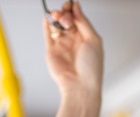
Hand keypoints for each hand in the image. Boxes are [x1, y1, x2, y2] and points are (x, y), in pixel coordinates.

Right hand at [42, 1, 103, 116]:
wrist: (80, 86)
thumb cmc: (91, 68)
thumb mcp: (93, 40)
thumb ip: (84, 22)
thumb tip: (77, 7)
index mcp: (86, 38)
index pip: (78, 18)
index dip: (74, 10)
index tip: (71, 5)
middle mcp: (74, 41)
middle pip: (66, 20)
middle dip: (65, 14)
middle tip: (65, 16)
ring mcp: (62, 45)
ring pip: (56, 25)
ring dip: (57, 18)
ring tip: (59, 19)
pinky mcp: (51, 51)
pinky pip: (47, 35)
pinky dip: (47, 25)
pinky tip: (47, 19)